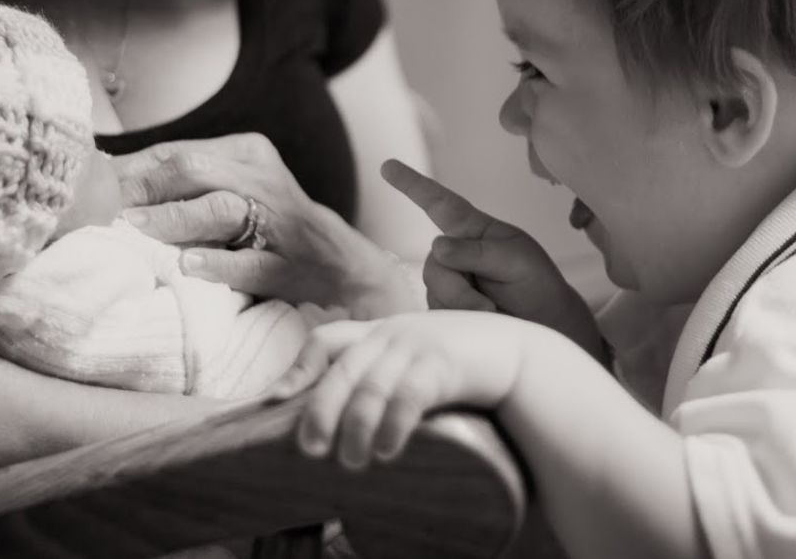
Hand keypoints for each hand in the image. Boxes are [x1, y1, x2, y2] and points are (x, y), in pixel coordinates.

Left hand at [115, 135, 420, 316]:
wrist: (338, 263)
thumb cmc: (270, 224)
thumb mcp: (235, 186)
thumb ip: (184, 181)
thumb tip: (107, 177)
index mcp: (248, 153)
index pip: (179, 153)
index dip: (132, 169)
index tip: (91, 186)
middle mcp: (263, 179)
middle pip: (195, 170)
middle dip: (145, 188)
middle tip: (102, 208)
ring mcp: (278, 221)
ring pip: (221, 209)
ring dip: (173, 219)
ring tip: (133, 229)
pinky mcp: (288, 263)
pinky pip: (250, 262)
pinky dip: (218, 264)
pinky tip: (187, 266)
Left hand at [269, 310, 526, 469]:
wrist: (519, 353)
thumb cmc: (462, 365)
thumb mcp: (416, 359)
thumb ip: (383, 374)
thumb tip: (345, 420)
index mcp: (380, 332)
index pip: (326, 340)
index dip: (298, 368)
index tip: (275, 400)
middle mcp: (393, 335)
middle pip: (341, 369)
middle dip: (320, 409)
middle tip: (311, 449)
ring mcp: (418, 346)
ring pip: (371, 386)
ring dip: (357, 427)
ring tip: (353, 462)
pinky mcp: (445, 364)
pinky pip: (409, 395)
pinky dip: (394, 424)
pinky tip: (388, 450)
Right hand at [382, 160, 586, 323]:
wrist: (545, 326)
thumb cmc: (535, 284)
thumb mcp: (515, 259)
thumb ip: (476, 252)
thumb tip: (436, 246)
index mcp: (471, 229)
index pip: (438, 202)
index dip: (412, 184)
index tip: (387, 166)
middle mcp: (453, 253)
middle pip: (435, 265)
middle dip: (458, 289)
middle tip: (489, 306)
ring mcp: (446, 282)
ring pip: (435, 292)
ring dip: (464, 306)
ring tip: (493, 313)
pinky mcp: (443, 310)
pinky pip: (436, 314)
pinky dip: (460, 321)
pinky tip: (480, 323)